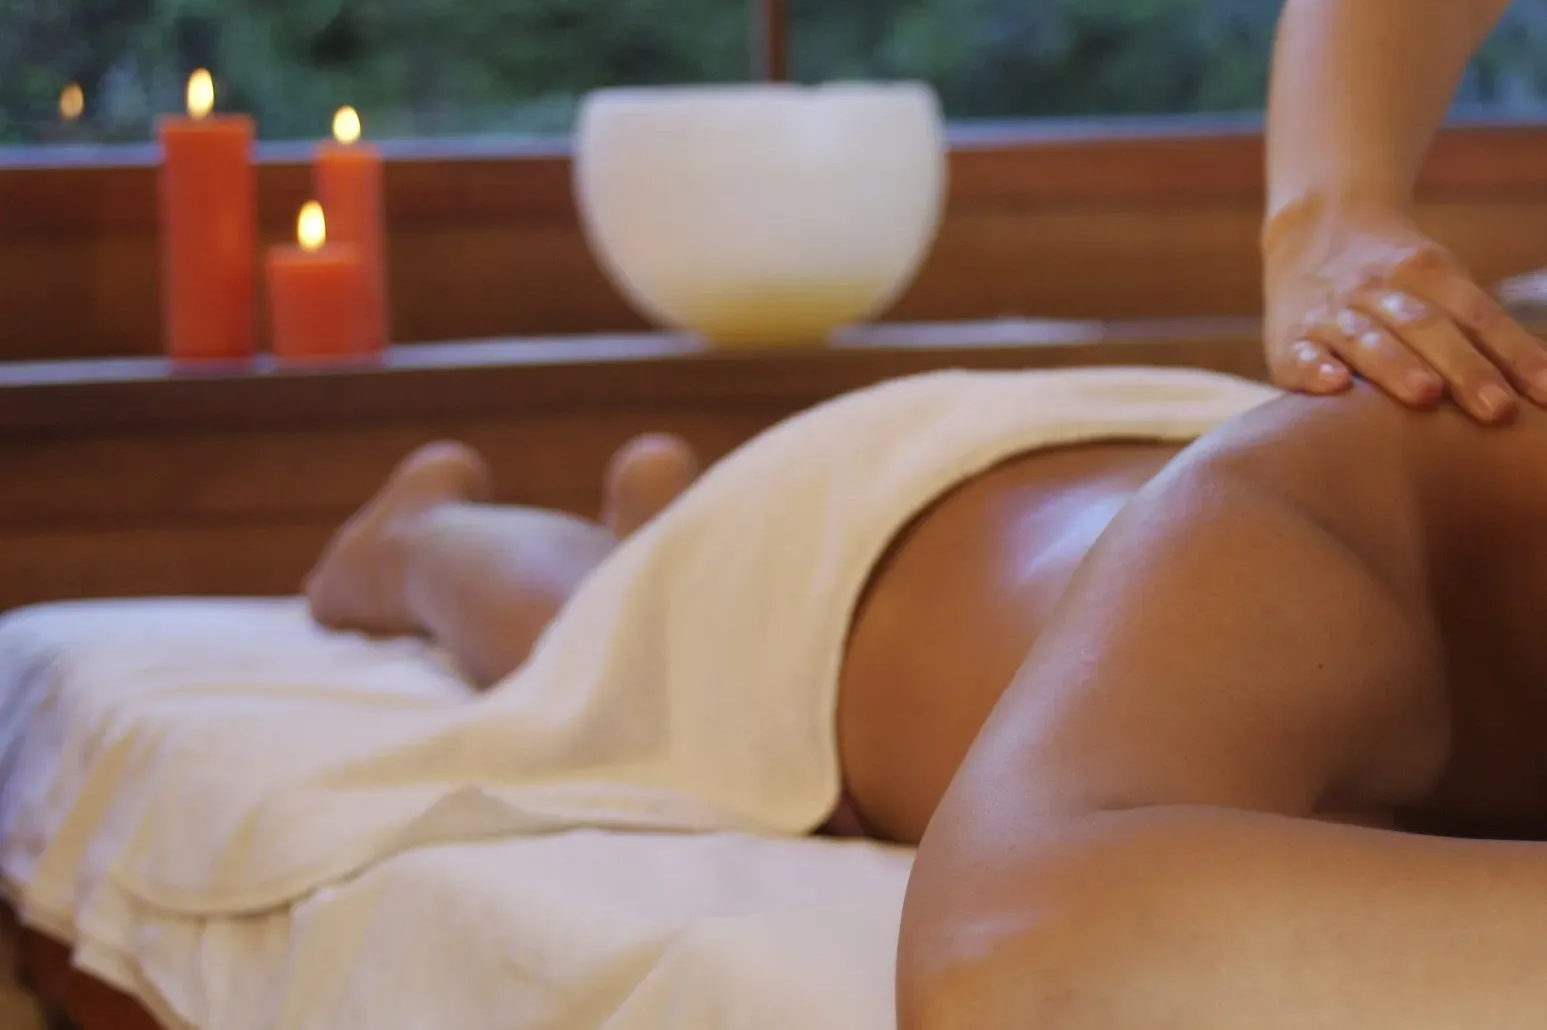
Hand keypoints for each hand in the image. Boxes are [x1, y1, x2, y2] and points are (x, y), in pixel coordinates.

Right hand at [1262, 195, 1546, 421]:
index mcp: (1428, 273)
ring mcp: (1332, 313)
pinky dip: (1316, 369)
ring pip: (1367, 338)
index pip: (1477, 315)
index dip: (1513, 353)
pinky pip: (1302, 353)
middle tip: (1497, 410)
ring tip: (1425, 395)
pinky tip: (1334, 386)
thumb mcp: (1442, 286)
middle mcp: (1379, 289)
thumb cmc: (1397, 282)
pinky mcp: (1288, 338)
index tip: (1545, 394)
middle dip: (1463, 368)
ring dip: (1395, 366)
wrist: (1315, 230)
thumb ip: (1485, 335)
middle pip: (1427, 327)